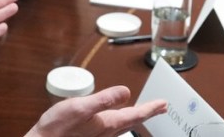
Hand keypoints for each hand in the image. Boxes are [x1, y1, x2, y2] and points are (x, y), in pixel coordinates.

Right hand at [26, 86, 166, 136]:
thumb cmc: (59, 127)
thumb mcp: (81, 107)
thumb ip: (104, 99)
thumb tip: (126, 91)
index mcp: (108, 123)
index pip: (135, 114)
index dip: (151, 108)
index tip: (164, 103)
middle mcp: (107, 132)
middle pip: (133, 121)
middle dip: (148, 113)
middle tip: (161, 107)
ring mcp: (100, 136)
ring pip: (125, 126)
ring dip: (137, 117)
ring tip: (146, 112)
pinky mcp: (92, 136)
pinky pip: (114, 129)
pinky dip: (123, 122)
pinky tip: (119, 120)